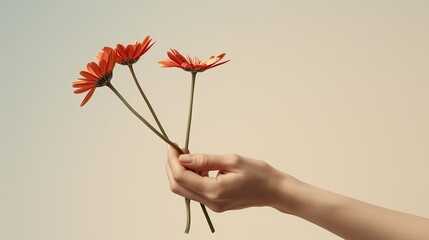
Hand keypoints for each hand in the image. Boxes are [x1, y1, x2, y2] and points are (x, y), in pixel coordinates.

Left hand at [165, 145, 289, 211]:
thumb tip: (183, 158)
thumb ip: (206, 160)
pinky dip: (191, 178)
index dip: (172, 160)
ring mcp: (212, 206)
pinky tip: (199, 166)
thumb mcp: (232, 160)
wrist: (274, 190)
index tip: (172, 145)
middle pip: (178, 186)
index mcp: (214, 191)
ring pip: (184, 190)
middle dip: (172, 166)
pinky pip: (195, 192)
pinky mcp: (215, 204)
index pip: (181, 177)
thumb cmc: (259, 173)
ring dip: (180, 172)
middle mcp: (211, 202)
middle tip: (176, 149)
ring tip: (188, 154)